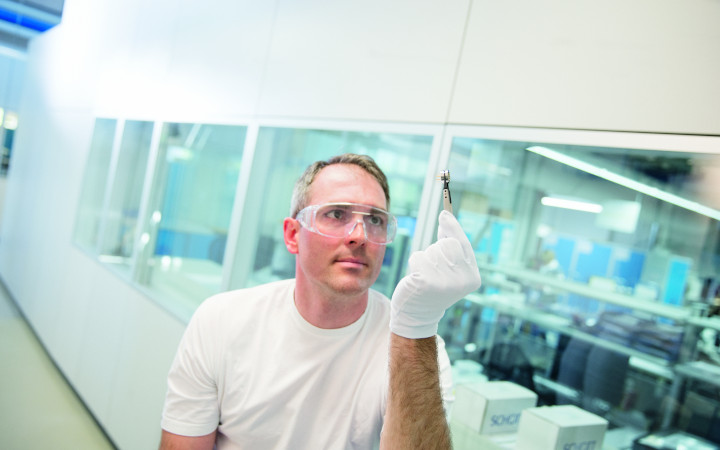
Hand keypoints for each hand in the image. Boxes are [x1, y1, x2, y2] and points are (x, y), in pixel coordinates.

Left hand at [390, 211, 481, 338]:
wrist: (419, 313)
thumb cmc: (434, 286)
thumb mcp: (449, 268)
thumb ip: (450, 246)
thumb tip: (446, 218)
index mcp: (472, 277)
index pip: (464, 244)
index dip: (453, 228)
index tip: (444, 213)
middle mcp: (462, 280)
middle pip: (448, 244)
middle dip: (437, 248)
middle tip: (434, 265)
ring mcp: (445, 282)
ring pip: (431, 250)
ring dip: (425, 258)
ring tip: (426, 275)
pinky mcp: (426, 281)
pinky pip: (418, 256)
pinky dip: (415, 263)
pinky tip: (417, 278)